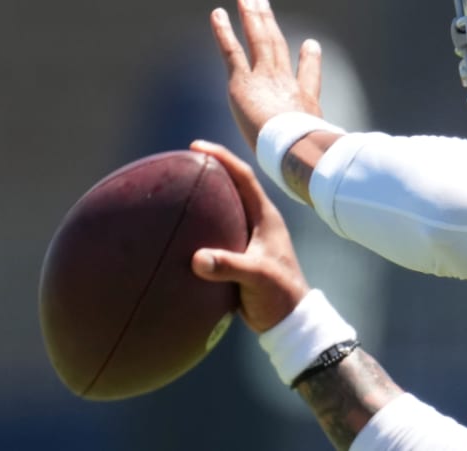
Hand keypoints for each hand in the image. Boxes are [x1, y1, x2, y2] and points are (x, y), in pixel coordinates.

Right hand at [190, 139, 308, 332]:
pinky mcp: (241, 254)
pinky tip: (177, 232)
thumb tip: (197, 259)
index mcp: (266, 218)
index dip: (223, 158)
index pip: (244, 177)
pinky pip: (216, 232)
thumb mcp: (256, 278)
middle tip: (183, 161)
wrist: (289, 320)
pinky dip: (199, 226)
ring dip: (204, 197)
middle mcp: (258, 222)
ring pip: (224, 209)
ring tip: (177, 189)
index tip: (197, 147)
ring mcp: (250, 238)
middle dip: (210, 170)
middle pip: (232, 186)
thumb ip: (229, 266)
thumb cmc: (279, 296)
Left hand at [211, 0, 325, 151]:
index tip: (310, 44)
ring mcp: (266, 79)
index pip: (309, 76)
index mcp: (306, 100)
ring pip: (259, 40)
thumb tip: (332, 171)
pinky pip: (232, 51)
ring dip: (252, 16)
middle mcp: (287, 83)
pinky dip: (224, 31)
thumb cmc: (309, 158)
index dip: (309, 59)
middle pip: (278, 46)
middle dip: (270, 23)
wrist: (296, 148)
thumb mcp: (317, 156)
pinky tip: (217, 14)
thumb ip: (321, 157)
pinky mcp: (243, 83)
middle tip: (263, 2)